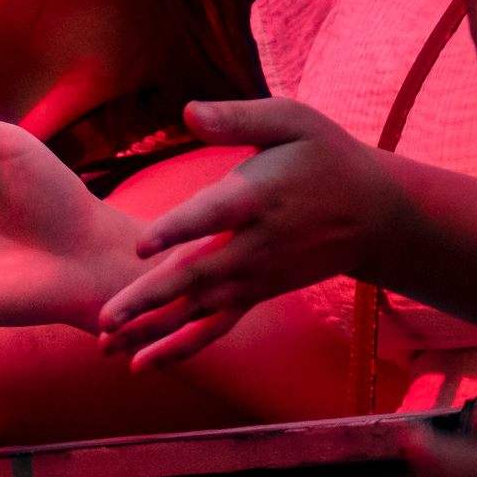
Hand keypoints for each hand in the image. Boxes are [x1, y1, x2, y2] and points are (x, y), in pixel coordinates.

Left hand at [99, 98, 402, 367]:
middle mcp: (254, 245)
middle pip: (196, 275)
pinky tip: (141, 365)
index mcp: (258, 197)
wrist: (372, 212)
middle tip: (104, 318)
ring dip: (151, 330)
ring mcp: (255, 276)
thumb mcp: (291, 121)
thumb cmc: (322, 155)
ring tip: (105, 348)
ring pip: (197, 310)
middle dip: (148, 298)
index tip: (142, 245)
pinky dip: (181, 348)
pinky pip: (215, 328)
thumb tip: (188, 110)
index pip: (213, 215)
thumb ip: (238, 118)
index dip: (178, 229)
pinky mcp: (255, 295)